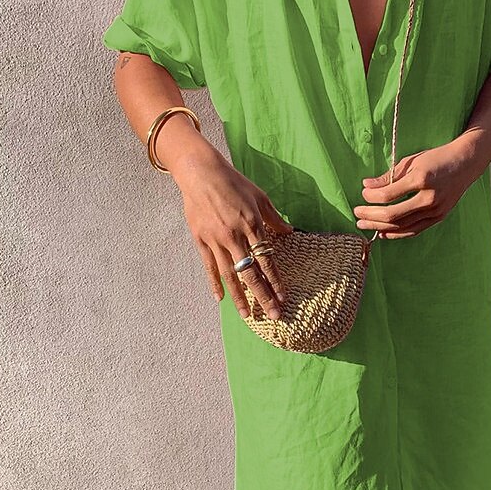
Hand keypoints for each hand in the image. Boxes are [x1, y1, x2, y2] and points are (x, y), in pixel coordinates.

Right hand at [170, 141, 293, 317]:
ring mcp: (216, 239)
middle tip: (273, 316)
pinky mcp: (201, 239)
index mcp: (253, 224)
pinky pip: (209, 266)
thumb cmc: (234, 183)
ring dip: (240, 297)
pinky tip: (220, 299)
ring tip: (248, 315)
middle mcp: (235, 235)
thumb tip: (289, 232)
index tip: (284, 298)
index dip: (276, 281)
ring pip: (230, 275)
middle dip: (263, 297)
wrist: (202, 173)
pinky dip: (214, 283)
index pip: (267, 260)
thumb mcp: (260, 197)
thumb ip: (273, 218)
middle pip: (251, 273)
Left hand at [352, 139, 481, 238]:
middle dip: (370, 215)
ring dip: (379, 227)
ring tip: (364, 224)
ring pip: (402, 225)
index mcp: (421, 179)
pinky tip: (383, 232)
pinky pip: (414, 230)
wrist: (465, 163)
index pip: (388, 194)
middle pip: (393, 214)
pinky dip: (397, 233)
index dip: (371, 196)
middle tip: (356, 213)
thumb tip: (367, 185)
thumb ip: (389, 175)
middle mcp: (429, 197)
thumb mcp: (411, 161)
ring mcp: (436, 210)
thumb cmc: (436, 158)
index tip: (363, 193)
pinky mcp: (439, 217)